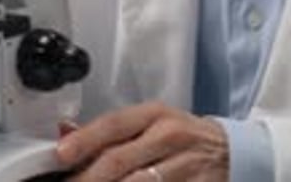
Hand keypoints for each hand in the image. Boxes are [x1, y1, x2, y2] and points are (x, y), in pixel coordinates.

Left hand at [56, 100, 228, 180]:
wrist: (229, 152)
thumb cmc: (181, 138)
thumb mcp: (150, 124)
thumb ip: (110, 132)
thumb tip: (66, 133)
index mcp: (155, 115)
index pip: (114, 124)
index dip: (85, 140)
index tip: (61, 155)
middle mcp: (170, 136)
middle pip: (119, 161)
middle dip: (87, 179)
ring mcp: (185, 166)